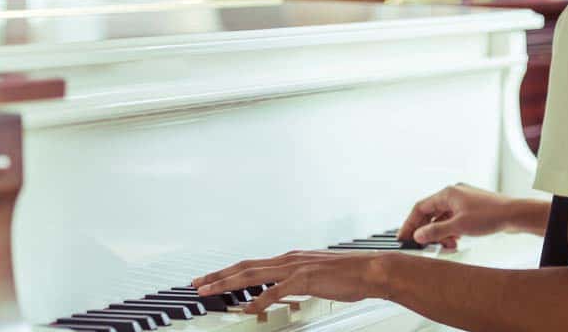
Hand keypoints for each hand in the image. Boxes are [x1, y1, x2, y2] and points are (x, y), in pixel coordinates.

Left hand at [191, 250, 392, 313]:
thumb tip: (282, 291)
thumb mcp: (315, 276)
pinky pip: (275, 291)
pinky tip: (246, 308)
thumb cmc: (348, 276)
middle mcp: (288, 259)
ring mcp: (295, 267)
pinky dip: (258, 300)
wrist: (370, 270)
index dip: (228, 272)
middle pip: (244, 267)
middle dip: (218, 275)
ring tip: (209, 291)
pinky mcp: (305, 279)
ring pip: (252, 275)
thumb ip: (296, 281)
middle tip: (196, 283)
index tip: (210, 279)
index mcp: (290, 259)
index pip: (251, 265)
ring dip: (228, 283)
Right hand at [397, 183, 512, 246]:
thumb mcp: (459, 226)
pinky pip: (453, 219)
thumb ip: (436, 231)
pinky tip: (455, 240)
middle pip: (431, 213)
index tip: (404, 236)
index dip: (410, 223)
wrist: (515, 215)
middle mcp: (453, 194)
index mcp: (447, 193)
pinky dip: (450, 230)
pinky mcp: (471, 209)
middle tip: (422, 244)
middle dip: (427, 230)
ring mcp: (462, 201)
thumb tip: (418, 235)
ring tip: (445, 244)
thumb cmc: (491, 215)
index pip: (420, 208)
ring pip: (442, 218)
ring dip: (440, 233)